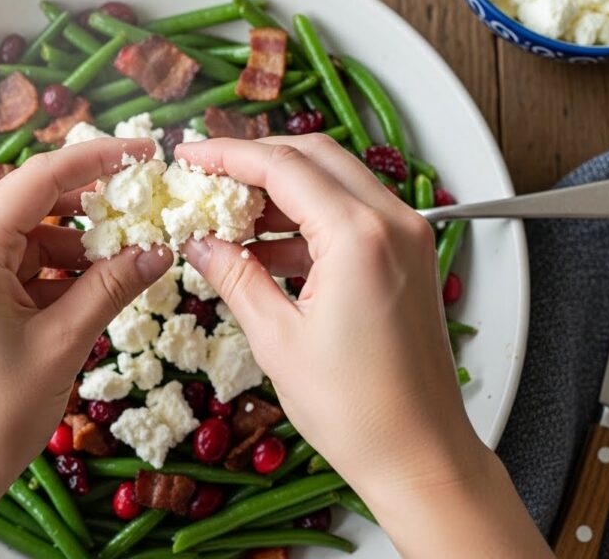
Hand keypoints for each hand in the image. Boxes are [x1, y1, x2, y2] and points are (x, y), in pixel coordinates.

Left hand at [0, 138, 173, 558]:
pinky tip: (83, 297)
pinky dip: (46, 276)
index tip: (145, 153)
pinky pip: (6, 269)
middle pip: (28, 203)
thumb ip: (111, 288)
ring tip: (118, 270)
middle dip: (87, 209)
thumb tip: (157, 251)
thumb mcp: (62, 345)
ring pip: (20, 239)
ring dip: (70, 249)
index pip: (40, 178)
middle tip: (140, 215)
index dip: (98, 159)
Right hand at [175, 134, 550, 557]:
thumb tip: (199, 243)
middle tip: (207, 175)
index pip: (283, 165)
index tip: (188, 154)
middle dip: (255, 160)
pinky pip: (353, 217)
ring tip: (230, 216)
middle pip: (314, 158)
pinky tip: (267, 249)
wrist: (420, 454)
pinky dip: (309, 222)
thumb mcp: (277, 339)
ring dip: (282, 191)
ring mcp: (407, 239)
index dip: (226, 154)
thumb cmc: (355, 410)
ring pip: (335, 182)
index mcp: (359, 236)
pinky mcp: (409, 260)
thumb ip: (235, 276)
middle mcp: (392, 223)